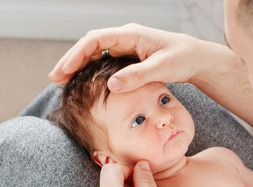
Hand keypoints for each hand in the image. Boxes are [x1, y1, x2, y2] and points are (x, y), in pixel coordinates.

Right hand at [49, 23, 210, 91]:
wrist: (197, 59)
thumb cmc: (183, 59)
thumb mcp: (162, 68)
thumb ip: (138, 76)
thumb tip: (111, 85)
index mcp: (131, 34)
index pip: (95, 40)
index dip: (76, 55)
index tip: (62, 71)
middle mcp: (125, 37)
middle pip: (90, 45)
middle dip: (71, 61)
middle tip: (55, 79)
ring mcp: (127, 46)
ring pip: (96, 53)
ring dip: (80, 66)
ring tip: (64, 82)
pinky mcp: (130, 56)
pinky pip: (105, 60)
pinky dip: (93, 70)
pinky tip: (86, 83)